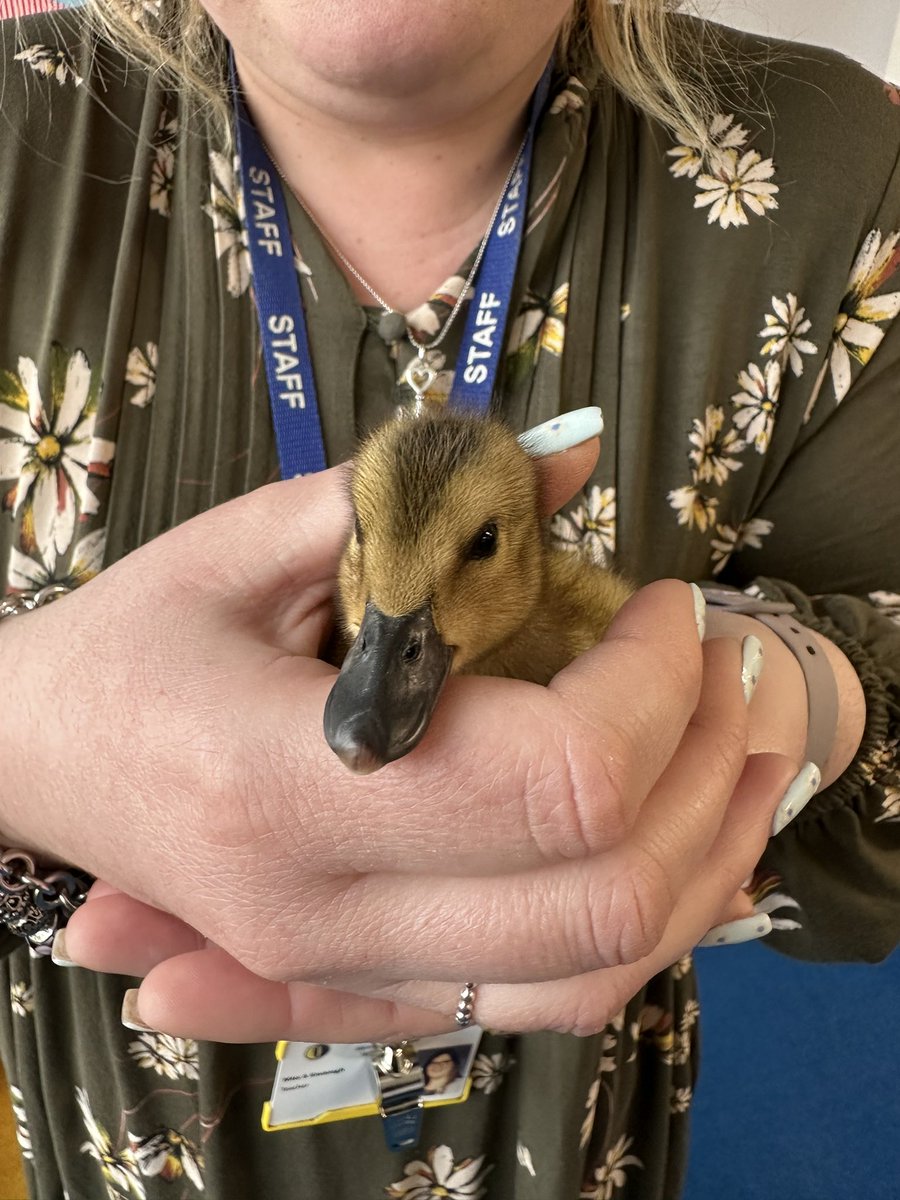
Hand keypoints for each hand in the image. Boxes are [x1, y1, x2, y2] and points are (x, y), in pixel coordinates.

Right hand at [10, 438, 790, 1039]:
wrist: (36, 761)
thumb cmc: (130, 641)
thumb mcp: (248, 542)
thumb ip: (417, 496)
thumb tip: (572, 453)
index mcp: (283, 782)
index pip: (555, 778)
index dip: (650, 687)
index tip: (662, 605)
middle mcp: (321, 906)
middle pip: (601, 894)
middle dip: (702, 772)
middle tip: (717, 670)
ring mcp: (344, 967)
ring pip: (594, 975)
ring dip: (699, 867)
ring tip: (735, 757)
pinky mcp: (360, 985)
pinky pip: (542, 1000)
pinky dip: (639, 930)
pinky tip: (676, 850)